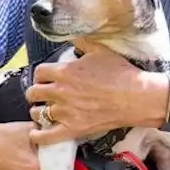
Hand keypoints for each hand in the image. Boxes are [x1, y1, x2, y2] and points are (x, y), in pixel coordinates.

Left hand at [25, 41, 155, 145]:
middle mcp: (61, 92)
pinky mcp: (72, 129)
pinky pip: (44, 136)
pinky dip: (37, 135)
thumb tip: (72, 33)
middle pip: (33, 92)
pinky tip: (37, 131)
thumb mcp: (100, 50)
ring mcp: (65, 112)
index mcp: (65, 71)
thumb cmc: (121, 73)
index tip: (46, 77)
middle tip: (43, 94)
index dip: (41, 74)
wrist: (136, 97)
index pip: (38, 72)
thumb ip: (82, 42)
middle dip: (36, 92)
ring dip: (38, 111)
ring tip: (44, 110)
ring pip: (37, 113)